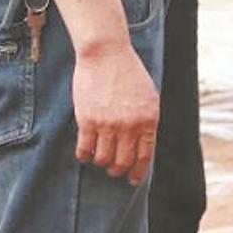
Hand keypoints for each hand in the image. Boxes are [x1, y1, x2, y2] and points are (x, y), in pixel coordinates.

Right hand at [72, 41, 159, 183]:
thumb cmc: (128, 71)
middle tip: (113, 171)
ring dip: (101, 162)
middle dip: (117, 170)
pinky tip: (84, 154)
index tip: (132, 179)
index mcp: (148, 120)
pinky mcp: (88, 120)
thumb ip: (146, 120)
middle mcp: (130, 126)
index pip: (144, 156)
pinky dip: (84, 156)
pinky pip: (85, 149)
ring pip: (103, 159)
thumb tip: (142, 145)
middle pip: (123, 161)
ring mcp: (108, 124)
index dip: (137, 171)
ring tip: (98, 159)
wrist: (106, 53)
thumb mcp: (147, 96)